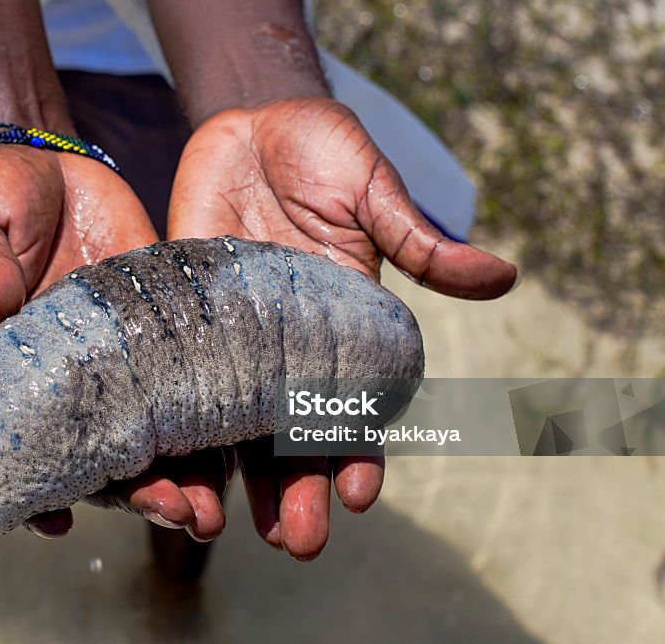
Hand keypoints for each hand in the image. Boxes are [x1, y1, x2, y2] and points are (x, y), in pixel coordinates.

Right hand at [0, 145, 229, 538]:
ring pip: (161, 430)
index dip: (38, 489)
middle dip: (140, 491)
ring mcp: (127, 355)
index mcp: (20, 366)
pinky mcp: (169, 325)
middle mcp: (77, 376)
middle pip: (108, 452)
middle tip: (180, 514)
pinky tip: (249, 444)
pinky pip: (197, 376)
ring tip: (215, 508)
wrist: (51, 161)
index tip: (57, 525)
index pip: (29, 441)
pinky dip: (220, 417)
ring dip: (187, 473)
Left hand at [168, 97, 517, 558]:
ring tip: (222, 527)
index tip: (358, 493)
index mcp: (342, 327)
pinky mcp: (181, 314)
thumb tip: (503, 277)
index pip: (354, 406)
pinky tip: (160, 460)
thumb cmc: (324, 153)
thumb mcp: (372, 193)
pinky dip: (170, 418)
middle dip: (295, 488)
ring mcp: (231, 336)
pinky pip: (174, 375)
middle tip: (296, 541)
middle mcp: (286, 345)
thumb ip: (417, 240)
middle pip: (290, 434)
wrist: (251, 123)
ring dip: (230, 477)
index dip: (358, 450)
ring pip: (229, 423)